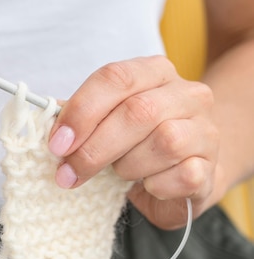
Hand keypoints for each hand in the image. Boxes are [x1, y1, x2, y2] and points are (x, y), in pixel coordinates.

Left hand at [48, 56, 219, 228]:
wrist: (185, 169)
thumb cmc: (134, 142)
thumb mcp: (104, 122)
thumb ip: (78, 117)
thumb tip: (46, 122)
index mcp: (153, 72)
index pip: (115, 78)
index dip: (81, 111)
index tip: (56, 144)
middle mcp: (185, 94)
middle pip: (138, 112)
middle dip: (93, 149)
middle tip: (68, 174)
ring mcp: (205, 130)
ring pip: (164, 141)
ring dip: (127, 165)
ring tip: (118, 173)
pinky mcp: (211, 167)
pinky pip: (182, 176)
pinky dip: (154, 186)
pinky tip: (146, 185)